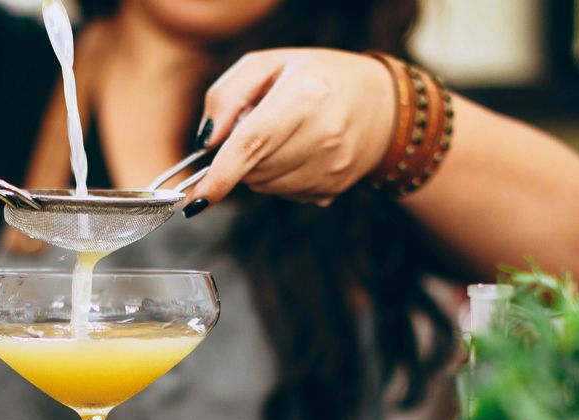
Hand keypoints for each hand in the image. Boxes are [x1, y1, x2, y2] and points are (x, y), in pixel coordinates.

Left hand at [185, 49, 394, 214]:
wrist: (382, 104)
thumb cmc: (317, 77)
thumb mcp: (267, 64)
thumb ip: (226, 96)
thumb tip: (205, 143)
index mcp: (305, 95)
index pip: (251, 144)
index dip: (220, 175)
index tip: (196, 197)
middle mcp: (323, 135)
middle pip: (252, 169)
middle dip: (239, 156)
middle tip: (260, 125)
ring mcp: (331, 167)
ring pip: (264, 186)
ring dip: (258, 167)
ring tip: (284, 136)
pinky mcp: (332, 189)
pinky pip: (283, 194)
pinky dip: (278, 177)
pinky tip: (299, 152)